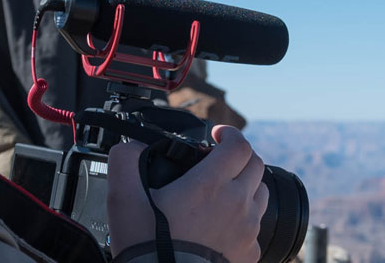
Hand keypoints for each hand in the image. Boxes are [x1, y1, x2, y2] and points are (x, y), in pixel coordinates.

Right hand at [108, 125, 267, 261]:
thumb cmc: (146, 247)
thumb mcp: (123, 198)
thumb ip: (125, 162)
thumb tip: (131, 147)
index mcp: (211, 185)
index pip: (239, 145)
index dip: (229, 133)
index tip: (216, 135)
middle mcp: (237, 203)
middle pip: (255, 165)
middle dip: (238, 156)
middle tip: (218, 161)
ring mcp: (247, 230)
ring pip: (260, 195)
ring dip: (245, 186)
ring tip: (223, 193)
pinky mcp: (249, 253)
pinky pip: (256, 228)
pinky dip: (244, 221)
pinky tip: (223, 227)